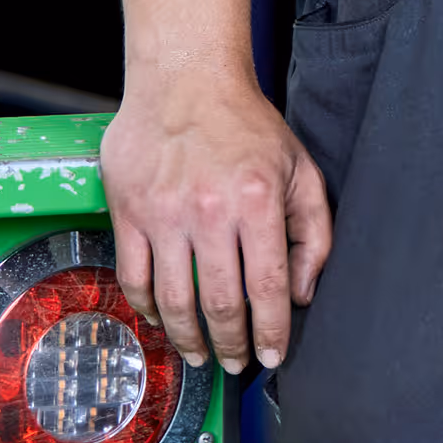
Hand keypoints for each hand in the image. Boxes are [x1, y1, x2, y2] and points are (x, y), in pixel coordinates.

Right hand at [101, 68, 333, 375]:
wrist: (185, 78)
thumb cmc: (247, 125)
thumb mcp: (301, 169)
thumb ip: (314, 232)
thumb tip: (302, 293)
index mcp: (258, 200)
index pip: (267, 288)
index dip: (270, 334)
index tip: (271, 357)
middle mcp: (209, 210)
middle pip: (220, 303)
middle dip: (231, 345)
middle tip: (236, 364)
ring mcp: (163, 213)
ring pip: (173, 300)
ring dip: (188, 338)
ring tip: (201, 355)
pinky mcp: (128, 211)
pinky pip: (134, 278)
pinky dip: (148, 310)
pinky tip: (163, 321)